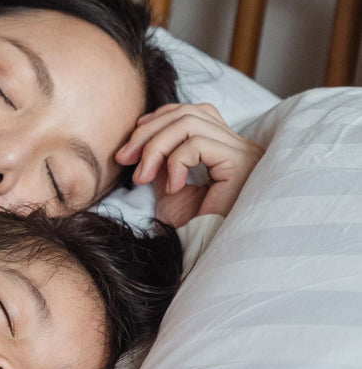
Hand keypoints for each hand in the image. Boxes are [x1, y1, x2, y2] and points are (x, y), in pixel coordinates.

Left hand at [115, 102, 262, 224]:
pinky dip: (175, 163)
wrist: (206, 255)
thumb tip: (142, 140)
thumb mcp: (170, 188)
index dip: (158, 121)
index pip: (193, 113)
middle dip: (148, 132)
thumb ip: (163, 160)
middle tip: (124, 159)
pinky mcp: (240, 163)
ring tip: (143, 177)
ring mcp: (244, 153)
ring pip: (190, 123)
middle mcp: (241, 146)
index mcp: (227, 149)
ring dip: (155, 147)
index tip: (131, 146)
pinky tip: (173, 189)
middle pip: (188, 113)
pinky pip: (197, 144)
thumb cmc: (193, 230)